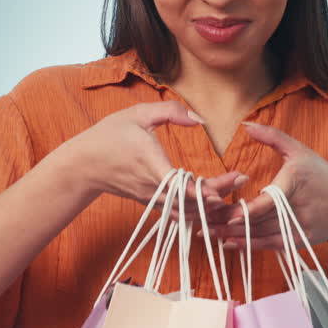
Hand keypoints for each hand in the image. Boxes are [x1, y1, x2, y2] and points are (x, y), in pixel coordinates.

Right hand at [55, 101, 248, 216]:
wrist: (85, 165)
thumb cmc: (110, 135)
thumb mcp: (138, 113)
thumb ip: (171, 112)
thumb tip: (200, 119)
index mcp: (150, 163)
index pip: (178, 185)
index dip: (201, 192)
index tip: (223, 190)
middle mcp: (152, 187)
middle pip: (189, 202)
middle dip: (218, 195)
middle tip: (242, 179)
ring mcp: (152, 199)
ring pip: (187, 213)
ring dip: (212, 208)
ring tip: (236, 192)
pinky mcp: (153, 204)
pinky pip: (179, 215)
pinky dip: (199, 214)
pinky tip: (217, 207)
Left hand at [211, 121, 327, 249]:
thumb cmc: (322, 176)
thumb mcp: (300, 151)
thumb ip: (273, 136)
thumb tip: (246, 125)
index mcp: (295, 184)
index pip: (269, 203)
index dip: (248, 212)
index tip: (228, 214)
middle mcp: (296, 209)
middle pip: (259, 221)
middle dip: (229, 224)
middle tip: (202, 223)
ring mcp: (297, 229)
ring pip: (261, 236)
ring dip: (233, 237)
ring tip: (208, 234)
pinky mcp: (297, 242)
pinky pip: (269, 246)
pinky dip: (248, 246)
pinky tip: (228, 244)